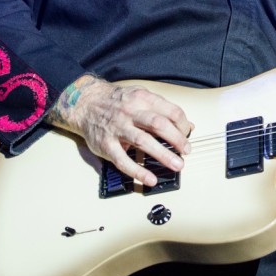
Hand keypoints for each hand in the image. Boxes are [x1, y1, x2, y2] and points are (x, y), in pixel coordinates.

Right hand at [46, 74, 192, 186]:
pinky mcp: (106, 145)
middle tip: (187, 152)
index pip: (170, 111)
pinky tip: (150, 179)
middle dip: (177, 140)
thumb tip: (189, 126)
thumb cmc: (118, 102)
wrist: (86, 103)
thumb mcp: (141, 96)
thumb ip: (164, 110)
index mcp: (142, 99)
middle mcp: (130, 112)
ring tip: (177, 165)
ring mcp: (117, 129)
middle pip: (159, 125)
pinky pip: (123, 160)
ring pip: (143, 141)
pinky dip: (138, 171)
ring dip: (163, 155)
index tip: (187, 135)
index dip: (183, 125)